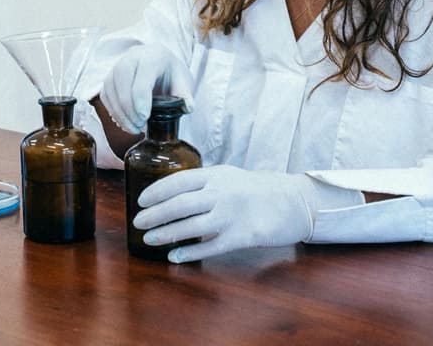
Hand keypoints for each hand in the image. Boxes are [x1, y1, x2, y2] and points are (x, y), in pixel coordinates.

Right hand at [99, 43, 192, 133]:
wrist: (158, 61)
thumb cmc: (170, 73)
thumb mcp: (182, 81)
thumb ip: (185, 95)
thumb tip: (188, 107)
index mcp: (153, 56)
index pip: (142, 75)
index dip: (141, 99)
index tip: (145, 117)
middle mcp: (132, 57)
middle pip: (122, 78)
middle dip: (128, 107)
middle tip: (139, 125)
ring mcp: (117, 66)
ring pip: (110, 88)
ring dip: (119, 112)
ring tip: (133, 128)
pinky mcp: (109, 78)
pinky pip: (105, 95)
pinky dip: (113, 111)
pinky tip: (125, 122)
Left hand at [132, 165, 362, 262]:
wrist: (294, 202)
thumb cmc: (258, 190)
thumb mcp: (230, 177)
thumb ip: (205, 184)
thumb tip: (173, 194)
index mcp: (217, 175)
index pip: (178, 181)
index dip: (157, 192)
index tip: (141, 201)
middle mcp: (221, 193)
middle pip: (179, 205)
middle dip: (155, 215)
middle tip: (138, 222)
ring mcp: (231, 216)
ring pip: (190, 226)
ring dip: (166, 234)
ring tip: (149, 239)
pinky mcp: (241, 237)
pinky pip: (209, 247)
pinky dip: (189, 252)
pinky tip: (175, 257)